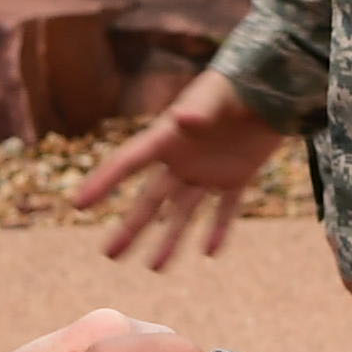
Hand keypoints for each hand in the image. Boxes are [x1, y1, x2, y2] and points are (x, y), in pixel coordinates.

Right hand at [74, 70, 283, 269]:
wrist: (272, 85)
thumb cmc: (238, 83)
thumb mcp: (217, 95)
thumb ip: (201, 108)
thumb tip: (183, 119)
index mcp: (168, 136)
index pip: (128, 162)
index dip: (103, 182)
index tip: (78, 205)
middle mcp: (182, 158)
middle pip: (151, 199)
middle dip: (130, 228)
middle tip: (109, 255)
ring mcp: (208, 170)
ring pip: (183, 212)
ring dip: (170, 239)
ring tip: (154, 268)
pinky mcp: (237, 176)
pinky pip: (225, 209)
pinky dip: (219, 230)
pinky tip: (210, 253)